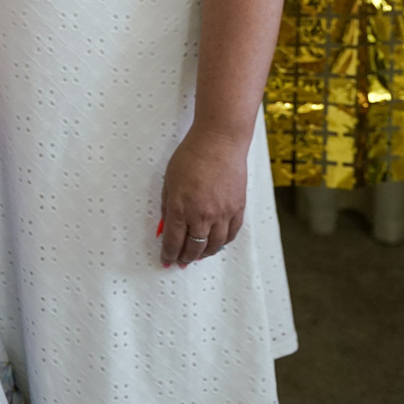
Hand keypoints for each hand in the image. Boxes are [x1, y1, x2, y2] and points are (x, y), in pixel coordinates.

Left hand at [157, 125, 248, 266]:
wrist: (219, 142)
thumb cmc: (191, 156)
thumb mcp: (169, 180)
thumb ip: (167, 206)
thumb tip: (166, 225)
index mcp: (181, 208)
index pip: (173, 241)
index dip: (169, 253)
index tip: (166, 259)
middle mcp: (202, 215)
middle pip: (194, 248)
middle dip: (185, 258)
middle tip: (181, 261)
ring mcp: (222, 214)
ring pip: (214, 246)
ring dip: (204, 254)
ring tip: (198, 255)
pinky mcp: (237, 209)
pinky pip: (230, 234)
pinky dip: (222, 243)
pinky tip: (216, 243)